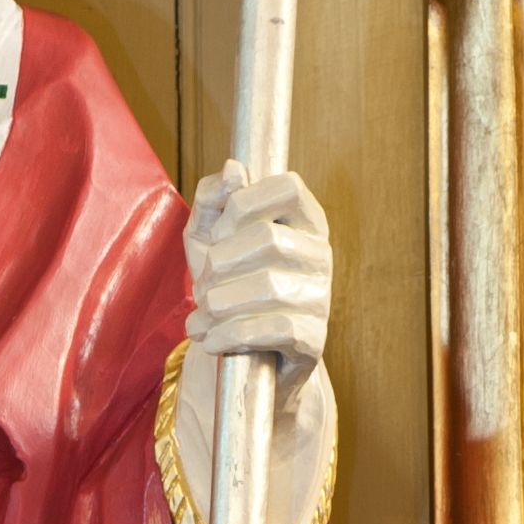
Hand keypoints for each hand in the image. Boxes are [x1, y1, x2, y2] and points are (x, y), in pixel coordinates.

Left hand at [185, 158, 330, 395]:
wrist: (243, 353)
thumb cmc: (228, 284)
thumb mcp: (208, 237)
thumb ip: (213, 199)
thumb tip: (234, 169)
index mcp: (303, 220)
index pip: (289, 186)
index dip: (244, 205)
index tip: (219, 234)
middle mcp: (320, 254)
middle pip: (268, 239)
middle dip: (219, 265)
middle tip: (201, 288)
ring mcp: (321, 297)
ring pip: (268, 287)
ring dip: (218, 305)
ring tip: (202, 317)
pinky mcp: (313, 338)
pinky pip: (273, 328)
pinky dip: (231, 335)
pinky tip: (212, 339)